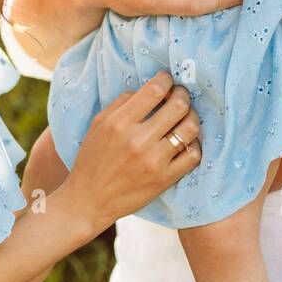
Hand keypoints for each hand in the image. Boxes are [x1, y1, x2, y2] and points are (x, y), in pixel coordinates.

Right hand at [60, 71, 201, 233]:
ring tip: (185, 118)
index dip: (166, 80)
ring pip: (190, 129)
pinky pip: (193, 155)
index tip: (167, 80)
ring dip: (191, 118)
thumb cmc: (91, 160)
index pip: (155, 90)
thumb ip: (120, 104)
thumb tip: (146, 90)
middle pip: (178, 106)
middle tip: (180, 96)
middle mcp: (138, 140)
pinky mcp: (164, 179)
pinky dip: (193, 145)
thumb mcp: (98, 125)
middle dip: (183, 95)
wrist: (88, 201)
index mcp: (119, 123)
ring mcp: (154, 161)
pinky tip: (184, 142)